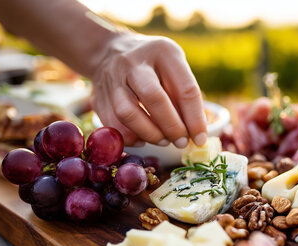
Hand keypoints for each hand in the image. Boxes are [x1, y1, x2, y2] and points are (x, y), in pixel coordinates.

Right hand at [90, 33, 207, 147]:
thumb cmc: (153, 65)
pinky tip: (143, 139)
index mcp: (163, 52)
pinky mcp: (97, 97)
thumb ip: (183, 95)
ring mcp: (112, 79)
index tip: (200, 138)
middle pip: (154, 98)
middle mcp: (134, 62)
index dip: (195, 118)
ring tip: (163, 140)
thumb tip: (195, 133)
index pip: (185, 88)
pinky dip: (131, 138)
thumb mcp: (173, 66)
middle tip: (181, 142)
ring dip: (150, 134)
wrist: (109, 51)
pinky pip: (113, 124)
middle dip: (171, 126)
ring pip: (128, 113)